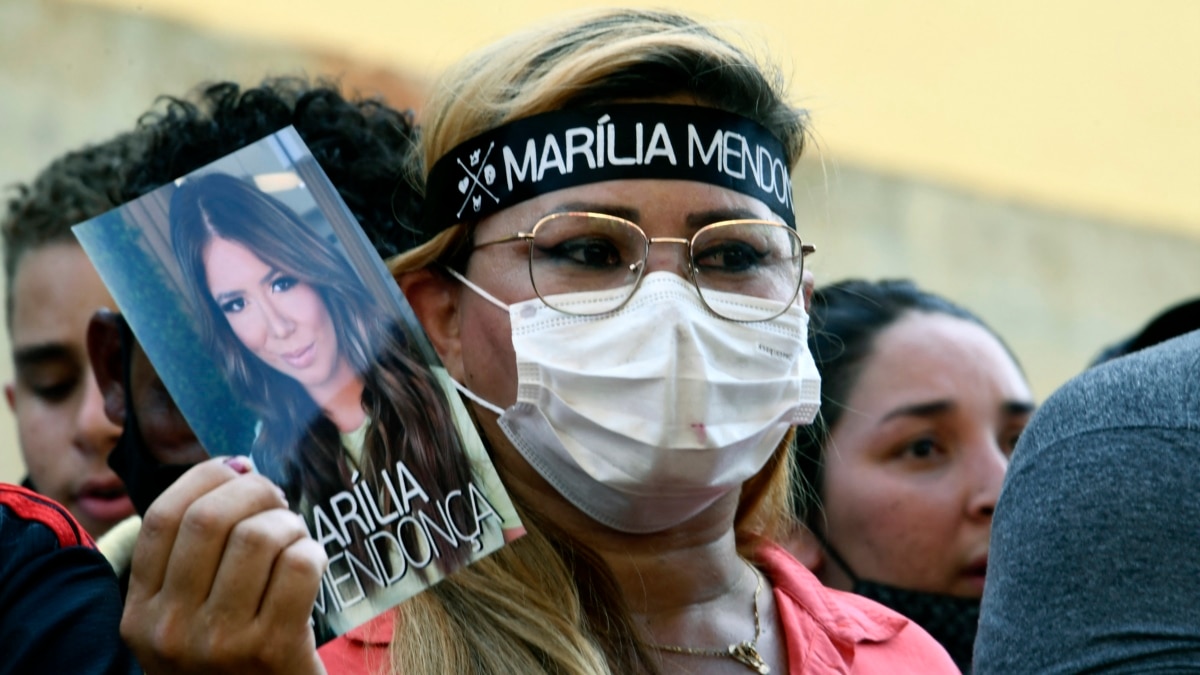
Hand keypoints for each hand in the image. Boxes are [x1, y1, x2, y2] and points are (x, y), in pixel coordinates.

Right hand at [121, 456, 327, 674]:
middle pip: (211, 518)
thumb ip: (196, 555)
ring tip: (294, 538)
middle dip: (255, 490)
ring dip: (289, 523)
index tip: (236, 466)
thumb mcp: (186, 617)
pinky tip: (311, 565)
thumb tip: (236, 466)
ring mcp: (220, 642)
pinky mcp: (271, 650)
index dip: (205, 477)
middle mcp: (171, 629)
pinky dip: (313, 552)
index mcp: (140, 613)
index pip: (164, 517)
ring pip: (259, 536)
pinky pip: (299, 565)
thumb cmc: (231, 660)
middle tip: (276, 499)